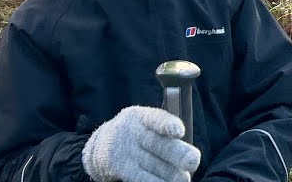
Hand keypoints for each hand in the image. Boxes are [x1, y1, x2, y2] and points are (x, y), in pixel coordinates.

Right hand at [82, 105, 199, 181]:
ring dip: (173, 175)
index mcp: (141, 116)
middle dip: (179, 154)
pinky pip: (142, 179)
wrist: (99, 149)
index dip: (167, 124)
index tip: (179, 132)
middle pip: (159, 144)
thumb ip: (164, 134)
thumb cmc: (135, 136)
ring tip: (183, 179)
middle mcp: (132, 131)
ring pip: (156, 166)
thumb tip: (189, 156)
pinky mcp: (120, 168)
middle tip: (192, 162)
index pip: (156, 118)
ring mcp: (125, 151)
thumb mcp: (144, 126)